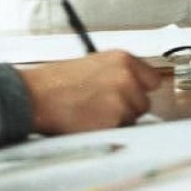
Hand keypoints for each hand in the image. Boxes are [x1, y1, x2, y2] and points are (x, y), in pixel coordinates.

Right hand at [21, 51, 160, 133]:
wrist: (38, 95)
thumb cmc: (59, 82)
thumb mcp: (94, 64)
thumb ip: (119, 73)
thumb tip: (135, 88)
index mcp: (122, 59)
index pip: (152, 80)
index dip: (140, 90)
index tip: (133, 95)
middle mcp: (126, 76)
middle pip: (144, 103)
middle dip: (128, 108)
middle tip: (103, 106)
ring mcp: (122, 98)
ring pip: (133, 120)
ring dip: (118, 121)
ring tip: (93, 113)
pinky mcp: (114, 120)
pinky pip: (120, 132)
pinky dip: (109, 132)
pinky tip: (90, 122)